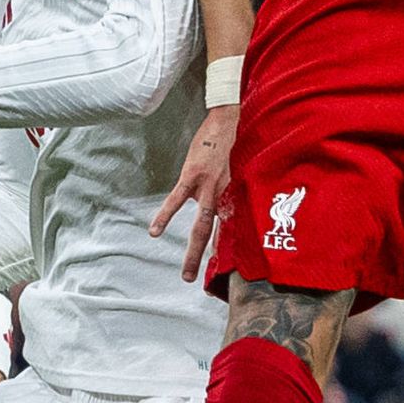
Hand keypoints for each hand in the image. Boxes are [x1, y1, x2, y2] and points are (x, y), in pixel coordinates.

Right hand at [154, 104, 238, 282]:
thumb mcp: (248, 169)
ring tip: (187, 274)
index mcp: (240, 196)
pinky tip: (154, 232)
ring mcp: (208, 187)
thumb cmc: (242, 141)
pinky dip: (165, 216)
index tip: (232, 273)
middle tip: (208, 285)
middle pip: (219, 236)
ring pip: (200, 227)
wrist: (232, 117)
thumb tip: (241, 208)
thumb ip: (242, 191)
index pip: (237, 230)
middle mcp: (226, 196)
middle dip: (213, 262)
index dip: (234, 253)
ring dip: (193, 252)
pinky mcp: (192, 176)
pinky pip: (176, 200)